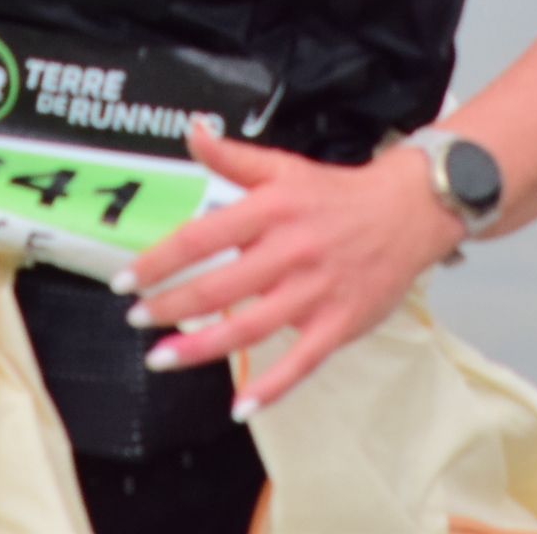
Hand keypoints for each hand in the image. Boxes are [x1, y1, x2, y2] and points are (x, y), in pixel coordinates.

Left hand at [115, 121, 466, 416]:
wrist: (410, 211)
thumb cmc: (337, 194)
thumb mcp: (283, 167)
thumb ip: (233, 157)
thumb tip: (192, 131)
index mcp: (271, 210)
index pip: (202, 237)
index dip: (159, 262)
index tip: (126, 281)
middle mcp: (290, 251)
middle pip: (219, 287)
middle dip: (170, 308)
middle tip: (137, 321)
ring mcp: (316, 291)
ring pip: (251, 328)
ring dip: (202, 347)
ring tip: (163, 358)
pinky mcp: (340, 323)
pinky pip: (301, 362)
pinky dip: (271, 387)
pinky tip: (240, 406)